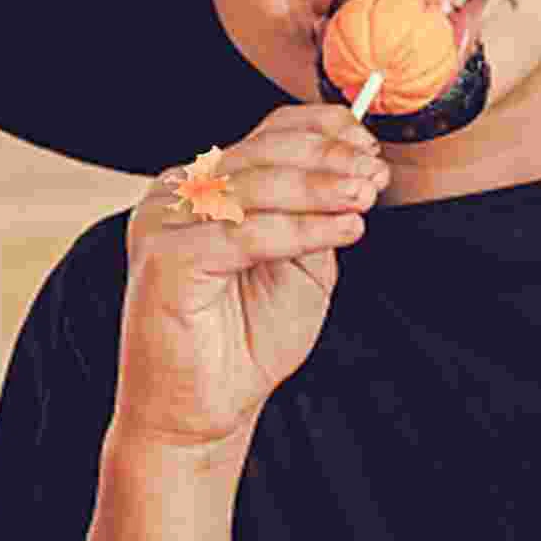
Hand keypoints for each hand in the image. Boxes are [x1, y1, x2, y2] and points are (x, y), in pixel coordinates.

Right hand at [112, 104, 387, 453]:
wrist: (207, 408)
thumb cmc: (249, 336)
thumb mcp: (303, 262)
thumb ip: (319, 214)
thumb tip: (359, 167)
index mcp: (210, 183)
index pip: (270, 134)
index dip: (325, 132)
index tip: (371, 147)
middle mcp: (180, 193)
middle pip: (265, 153)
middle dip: (330, 160)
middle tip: (374, 176)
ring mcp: (166, 222)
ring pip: (257, 187)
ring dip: (321, 190)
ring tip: (365, 200)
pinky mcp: (166, 259)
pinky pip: (245, 234)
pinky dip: (301, 229)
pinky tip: (344, 231)